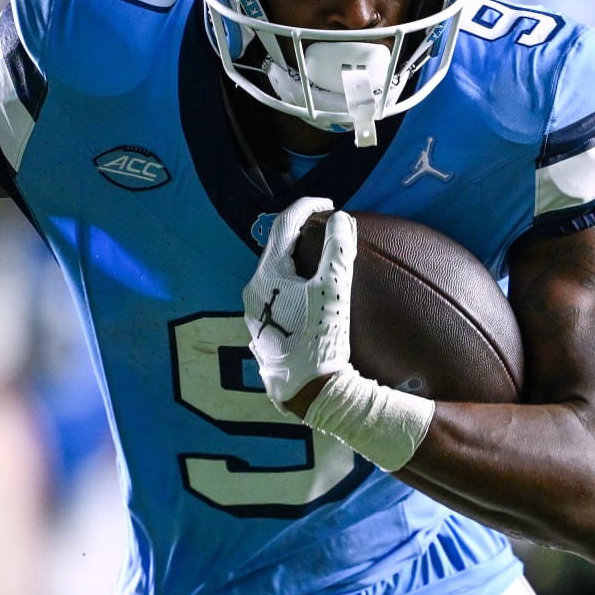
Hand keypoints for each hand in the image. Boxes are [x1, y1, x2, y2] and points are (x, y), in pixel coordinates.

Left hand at [243, 196, 354, 414]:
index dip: (306, 208)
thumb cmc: (320, 339)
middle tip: (326, 229)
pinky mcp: (263, 331)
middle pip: (276, 249)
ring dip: (296, 260)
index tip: (329, 204)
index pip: (283, 226)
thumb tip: (341, 219)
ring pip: (275, 274)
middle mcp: (253, 292)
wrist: (309, 390)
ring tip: (319, 258)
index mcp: (266, 276)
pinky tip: (309, 292)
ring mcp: (255, 313)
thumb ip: (338, 251)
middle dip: (300, 234)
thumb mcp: (334, 291)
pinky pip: (276, 295)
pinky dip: (293, 283)